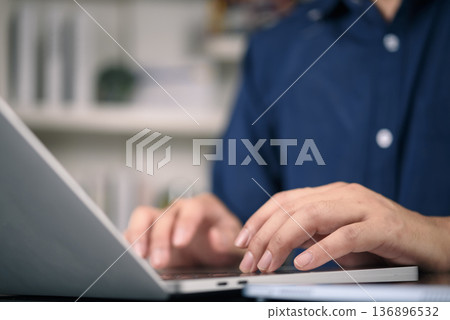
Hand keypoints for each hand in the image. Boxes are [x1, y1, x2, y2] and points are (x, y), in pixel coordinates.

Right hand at [125, 193, 243, 268]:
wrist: (213, 252)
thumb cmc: (224, 242)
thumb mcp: (234, 243)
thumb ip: (228, 239)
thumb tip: (215, 237)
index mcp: (203, 206)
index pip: (193, 208)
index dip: (185, 223)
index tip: (181, 242)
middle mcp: (180, 209)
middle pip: (166, 216)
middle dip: (161, 239)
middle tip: (160, 262)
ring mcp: (162, 219)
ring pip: (144, 217)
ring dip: (140, 236)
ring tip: (139, 256)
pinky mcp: (149, 232)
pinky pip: (133, 230)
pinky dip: (129, 240)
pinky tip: (129, 255)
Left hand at [234, 182, 449, 272]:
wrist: (429, 240)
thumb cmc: (381, 239)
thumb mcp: (338, 236)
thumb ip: (311, 234)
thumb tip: (278, 245)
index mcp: (330, 194)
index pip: (285, 200)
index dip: (259, 219)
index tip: (242, 240)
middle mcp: (342, 194)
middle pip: (292, 208)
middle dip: (265, 234)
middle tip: (250, 261)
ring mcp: (362, 207)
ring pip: (312, 216)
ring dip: (284, 241)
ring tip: (268, 263)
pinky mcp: (382, 226)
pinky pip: (346, 235)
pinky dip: (322, 249)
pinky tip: (303, 263)